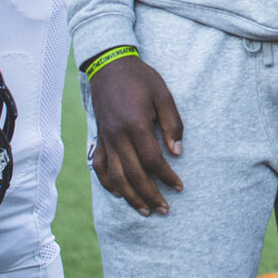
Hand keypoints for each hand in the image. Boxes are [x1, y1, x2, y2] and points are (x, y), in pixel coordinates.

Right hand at [88, 54, 184, 213]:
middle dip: (150, 195)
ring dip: (130, 196)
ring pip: (115, 176)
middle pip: (134, 174)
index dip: (167, 176)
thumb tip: (177, 152)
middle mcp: (117, 136)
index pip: (152, 160)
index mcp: (136, 125)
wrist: (109, 66)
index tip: (179, 188)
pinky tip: (119, 194)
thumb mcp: (163, 94)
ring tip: (145, 210)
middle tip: (164, 209)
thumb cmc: (140, 79)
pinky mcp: (99, 138)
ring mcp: (105, 139)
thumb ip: (172, 124)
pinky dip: (108, 183)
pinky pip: (100, 167)